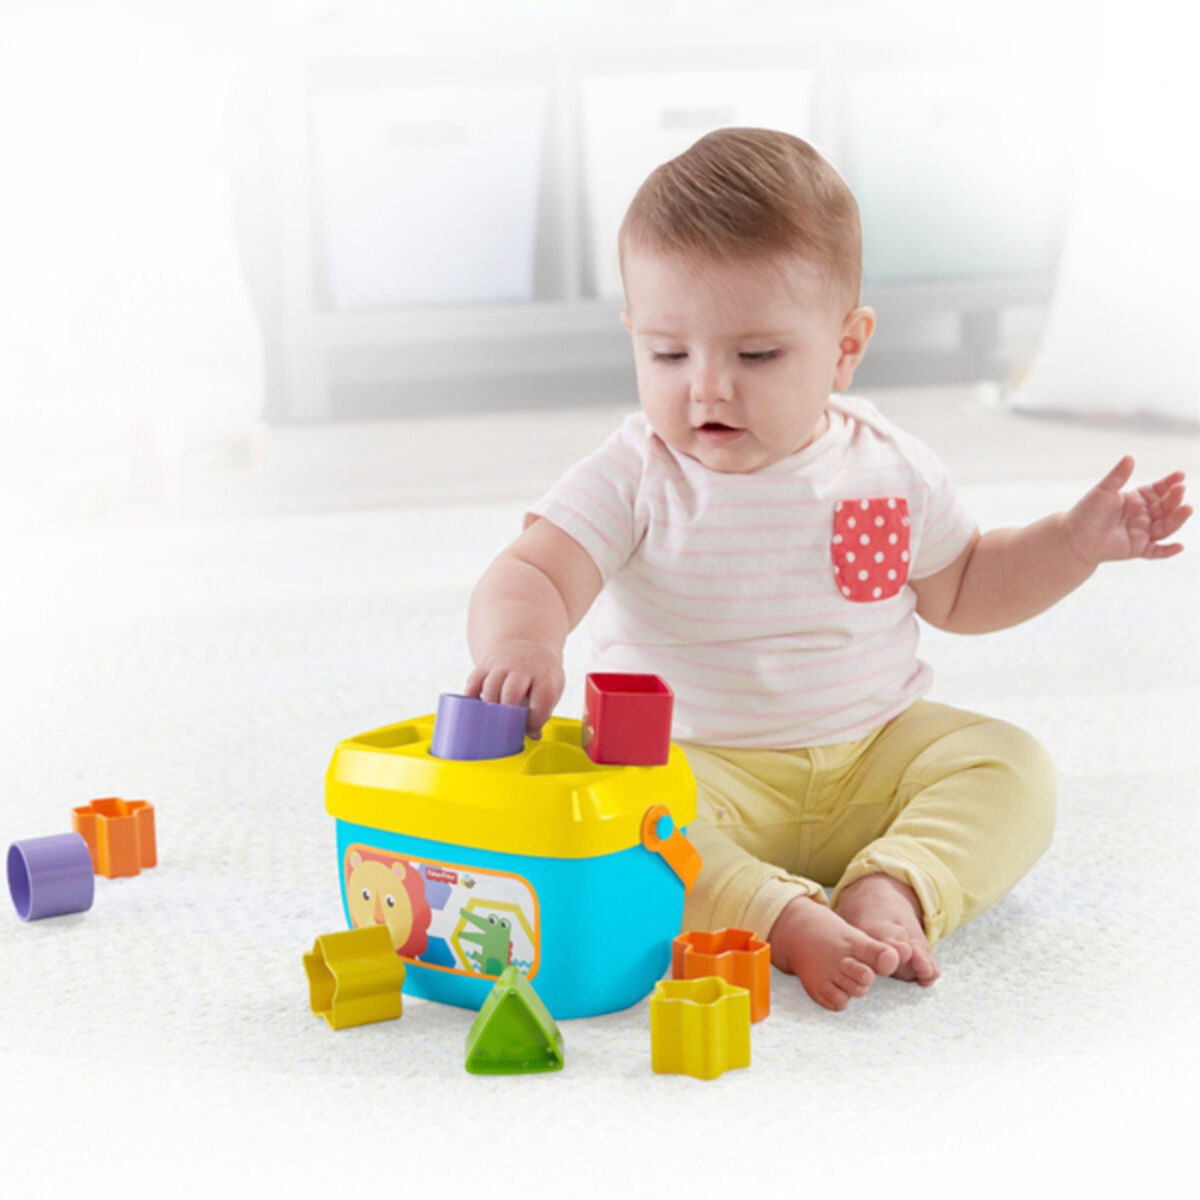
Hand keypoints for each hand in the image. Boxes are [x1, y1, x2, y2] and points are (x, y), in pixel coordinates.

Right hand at [464, 640, 564, 737]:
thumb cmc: (540, 674)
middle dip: (509, 715)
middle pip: (512, 693)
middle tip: (508, 727)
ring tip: (493, 720)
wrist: (527, 646)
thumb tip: (533, 735)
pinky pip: (473, 682)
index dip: (535, 721)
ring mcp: (502, 664)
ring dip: (490, 709)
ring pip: (490, 688)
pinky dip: (471, 698)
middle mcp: (523, 667)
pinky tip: (475, 709)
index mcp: (545, 675)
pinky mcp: (485, 664)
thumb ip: (544, 711)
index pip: (540, 702)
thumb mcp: (551, 688)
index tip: (530, 729)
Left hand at [1064, 456, 1191, 566]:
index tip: (1180, 475)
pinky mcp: (1138, 549)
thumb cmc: (1087, 513)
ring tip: (1187, 509)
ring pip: (1165, 527)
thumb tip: (1129, 457)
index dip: (1169, 483)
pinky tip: (1180, 547)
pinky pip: (1156, 551)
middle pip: (1165, 507)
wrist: (1073, 537)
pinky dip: (1168, 550)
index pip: (1158, 490)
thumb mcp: (1103, 491)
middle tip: (1180, 490)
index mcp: (1136, 500)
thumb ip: (1118, 477)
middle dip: (1174, 499)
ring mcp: (1142, 533)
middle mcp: (1143, 516)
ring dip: (1177, 519)